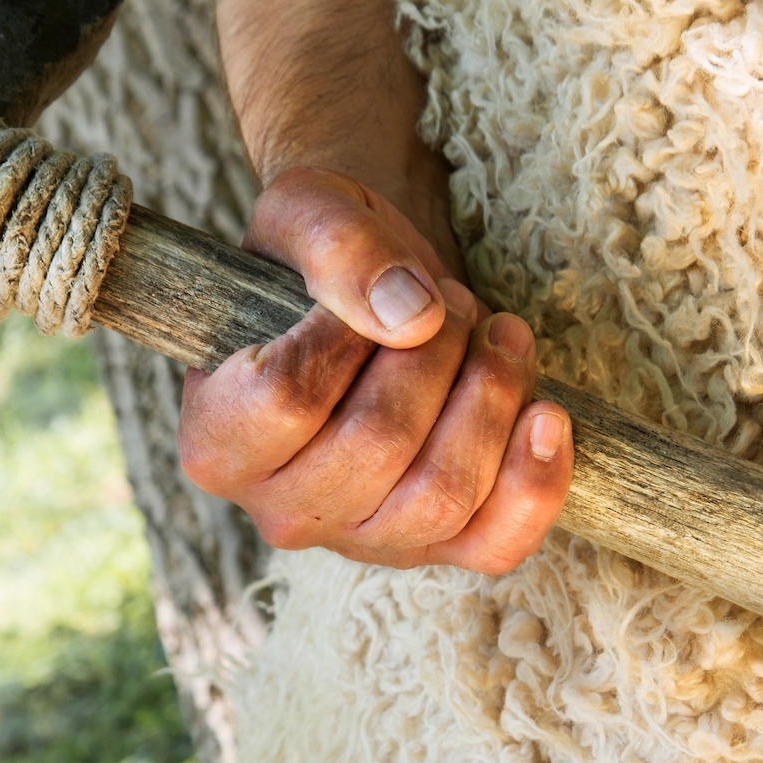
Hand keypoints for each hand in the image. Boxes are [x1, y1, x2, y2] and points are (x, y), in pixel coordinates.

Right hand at [178, 168, 571, 573]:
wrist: (372, 289)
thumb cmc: (321, 253)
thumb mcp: (305, 213)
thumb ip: (337, 250)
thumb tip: (411, 318)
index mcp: (215, 438)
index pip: (283, 398)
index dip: (344, 332)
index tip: (368, 286)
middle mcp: (275, 508)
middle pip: (375, 444)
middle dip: (434, 352)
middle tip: (444, 301)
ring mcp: (355, 538)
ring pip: (440, 492)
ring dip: (488, 394)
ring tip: (494, 333)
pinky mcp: (431, 548)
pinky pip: (494, 542)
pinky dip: (536, 480)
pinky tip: (548, 414)